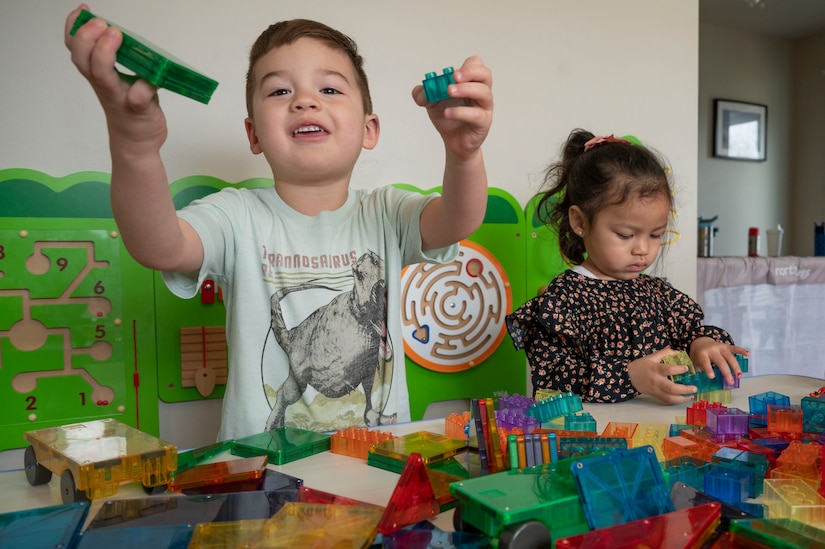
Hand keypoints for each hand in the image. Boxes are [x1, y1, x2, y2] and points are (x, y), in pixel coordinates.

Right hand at [65, 4, 166, 153]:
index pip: (77, 49)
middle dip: (86, 37)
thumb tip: (119, 32)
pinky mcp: (138, 109)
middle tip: (101, 22)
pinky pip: (138, 95)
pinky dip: (144, 84)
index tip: (82, 10)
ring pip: (102, 75)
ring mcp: (119, 97)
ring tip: (114, 34)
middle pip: (82, 59)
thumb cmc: (130, 107)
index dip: (75, 28)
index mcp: (97, 74)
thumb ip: (118, 60)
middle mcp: (103, 84)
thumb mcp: (118, 79)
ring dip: (105, 53)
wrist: (136, 144)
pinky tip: (151, 76)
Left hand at [411, 56, 492, 159]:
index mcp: (470, 83)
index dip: (467, 66)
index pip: (477, 65)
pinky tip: (447, 113)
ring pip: (484, 92)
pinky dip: (460, 112)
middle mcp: (480, 92)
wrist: (453, 141)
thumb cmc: (449, 118)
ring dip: (465, 89)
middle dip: (470, 72)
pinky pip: (476, 114)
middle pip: (485, 74)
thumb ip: (423, 94)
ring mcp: (484, 107)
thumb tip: (422, 92)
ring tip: (449, 91)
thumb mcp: (432, 103)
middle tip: (454, 77)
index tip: (453, 73)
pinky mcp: (483, 122)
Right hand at [627, 347, 697, 404]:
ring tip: (691, 396)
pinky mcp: (655, 395)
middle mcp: (656, 380)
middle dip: (684, 389)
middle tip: (695, 388)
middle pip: (671, 388)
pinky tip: (683, 399)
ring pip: (669, 397)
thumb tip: (678, 352)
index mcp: (655, 369)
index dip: (678, 369)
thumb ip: (665, 353)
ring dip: (682, 398)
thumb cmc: (641, 365)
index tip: (687, 368)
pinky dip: (675, 401)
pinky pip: (666, 400)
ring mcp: (655, 389)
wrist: (628, 376)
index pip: (668, 370)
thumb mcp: (652, 356)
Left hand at [689, 337, 749, 385]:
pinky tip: (748, 354)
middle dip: (726, 372)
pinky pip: (734, 348)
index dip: (708, 369)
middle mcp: (712, 350)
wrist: (700, 342)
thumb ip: (698, 371)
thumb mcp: (694, 362)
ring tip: (739, 376)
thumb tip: (700, 385)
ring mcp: (720, 347)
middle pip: (720, 361)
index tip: (712, 377)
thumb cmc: (698, 356)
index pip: (705, 362)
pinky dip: (741, 350)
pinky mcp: (726, 346)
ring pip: (729, 357)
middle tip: (730, 382)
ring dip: (735, 366)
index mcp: (702, 354)